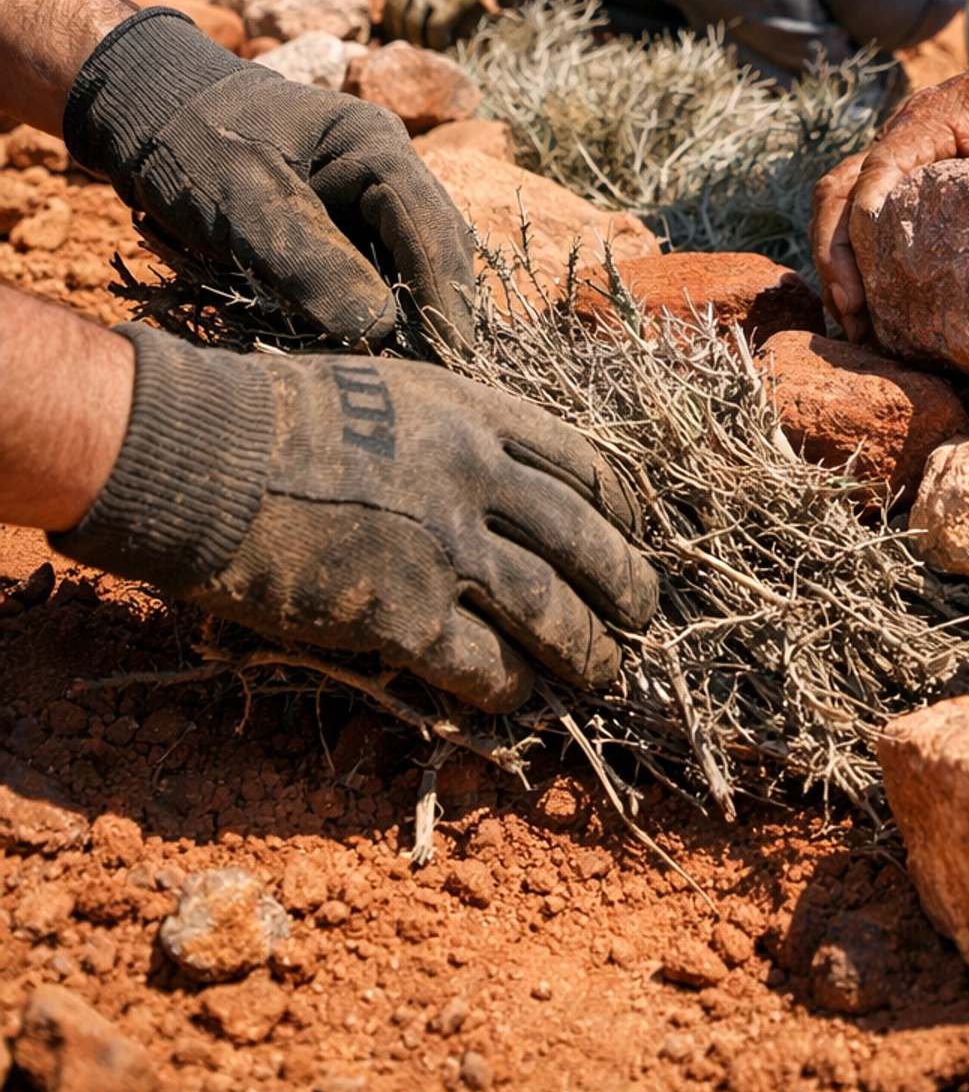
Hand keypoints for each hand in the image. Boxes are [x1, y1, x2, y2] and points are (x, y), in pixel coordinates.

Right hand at [52, 328, 658, 710]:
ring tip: (605, 670)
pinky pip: (482, 663)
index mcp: (476, 412)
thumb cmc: (275, 416)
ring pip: (551, 608)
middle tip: (643, 614)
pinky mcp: (401, 612)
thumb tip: (490, 475)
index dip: (622, 507)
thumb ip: (450, 429)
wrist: (202, 455)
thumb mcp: (390, 389)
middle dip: (625, 583)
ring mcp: (443, 544)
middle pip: (585, 539)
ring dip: (588, 648)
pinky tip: (519, 701)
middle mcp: (477, 474)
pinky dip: (510, 688)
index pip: (584, 463)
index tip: (635, 530)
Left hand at [64, 8, 474, 351]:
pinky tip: (371, 351)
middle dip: (437, 312)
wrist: (144, 115)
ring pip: (405, 264)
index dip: (446, 296)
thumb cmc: (192, 147)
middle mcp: (383, 169)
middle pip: (432, 247)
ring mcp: (362, 196)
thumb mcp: (245, 205)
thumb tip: (379, 332)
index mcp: (374, 145)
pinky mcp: (337, 224)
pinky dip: (372, 310)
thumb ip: (311, 263)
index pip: (431, 227)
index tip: (454, 359)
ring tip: (414, 375)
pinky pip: (370, 271)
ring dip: (408, 316)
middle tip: (442, 380)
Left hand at [383, 0, 535, 49]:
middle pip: (397, 14)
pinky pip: (435, 30)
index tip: (401, 31)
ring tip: (431, 48)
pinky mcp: (449, 1)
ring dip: (420, 41)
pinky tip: (446, 46)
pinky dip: (438, 42)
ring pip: (412, 25)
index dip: (393, 19)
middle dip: (403, 33)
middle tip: (414, 46)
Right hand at [812, 29, 968, 342]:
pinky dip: (854, 275)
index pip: (881, 163)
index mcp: (921, 124)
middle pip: (836, 193)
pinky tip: (868, 320)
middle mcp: (891, 147)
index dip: (867, 200)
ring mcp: (888, 176)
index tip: (865, 244)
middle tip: (850, 307)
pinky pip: (856, 235)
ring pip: (834, 215)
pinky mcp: (896, 203)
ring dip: (834, 268)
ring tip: (852, 326)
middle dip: (834, 251)